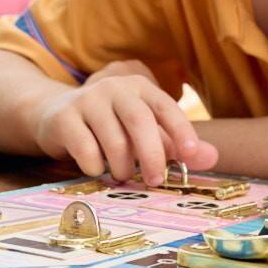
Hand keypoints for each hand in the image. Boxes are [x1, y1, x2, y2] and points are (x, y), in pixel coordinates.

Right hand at [33, 76, 218, 184]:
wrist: (55, 115)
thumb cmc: (110, 126)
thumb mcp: (144, 132)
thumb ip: (176, 144)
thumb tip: (211, 157)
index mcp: (140, 87)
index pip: (165, 106)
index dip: (180, 129)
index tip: (190, 153)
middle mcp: (115, 88)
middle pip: (140, 121)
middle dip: (152, 154)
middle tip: (155, 180)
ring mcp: (87, 100)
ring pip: (113, 139)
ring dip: (122, 166)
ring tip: (121, 175)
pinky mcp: (64, 117)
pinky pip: (85, 148)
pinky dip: (94, 167)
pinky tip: (95, 168)